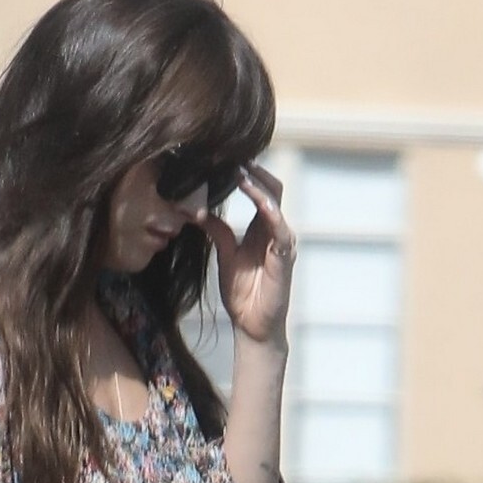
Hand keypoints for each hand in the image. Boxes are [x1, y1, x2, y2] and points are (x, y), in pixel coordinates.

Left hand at [199, 164, 296, 347]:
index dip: (246, 174)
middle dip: (255, 171)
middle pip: (272, 189)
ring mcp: (282, 242)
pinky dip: (269, 212)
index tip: (226, 158)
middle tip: (234, 156)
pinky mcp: (284, 257)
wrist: (253, 326)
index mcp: (261, 228)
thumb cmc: (242, 293)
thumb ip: (217, 231)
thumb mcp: (225, 255)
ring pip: (276, 203)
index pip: (260, 190)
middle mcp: (275, 231)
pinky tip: (257, 200)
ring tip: (241, 172)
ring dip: (258, 186)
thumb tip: (197, 210)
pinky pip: (280, 229)